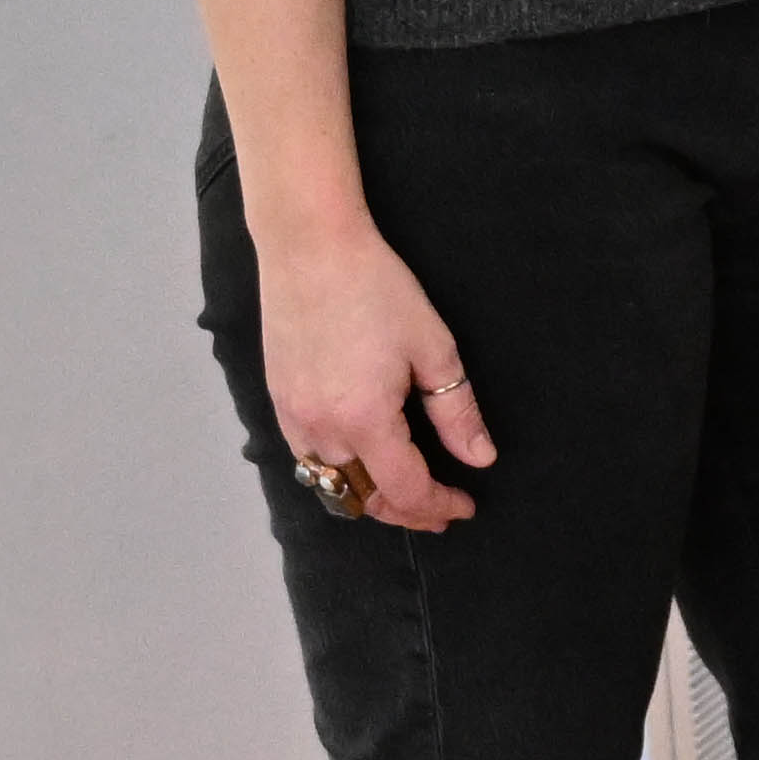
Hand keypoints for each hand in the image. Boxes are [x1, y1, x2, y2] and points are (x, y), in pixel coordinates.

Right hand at [256, 208, 493, 538]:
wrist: (309, 245)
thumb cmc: (375, 287)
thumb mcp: (433, 347)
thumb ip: (456, 412)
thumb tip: (480, 458)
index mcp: (365, 419)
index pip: (406, 490)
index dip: (439, 506)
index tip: (465, 505)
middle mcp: (322, 429)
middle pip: (365, 501)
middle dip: (407, 513)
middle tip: (439, 512)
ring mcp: (293, 418)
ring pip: (332, 487)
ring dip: (369, 500)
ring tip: (402, 494)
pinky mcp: (279, 402)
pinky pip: (307, 461)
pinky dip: (336, 475)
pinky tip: (359, 462)